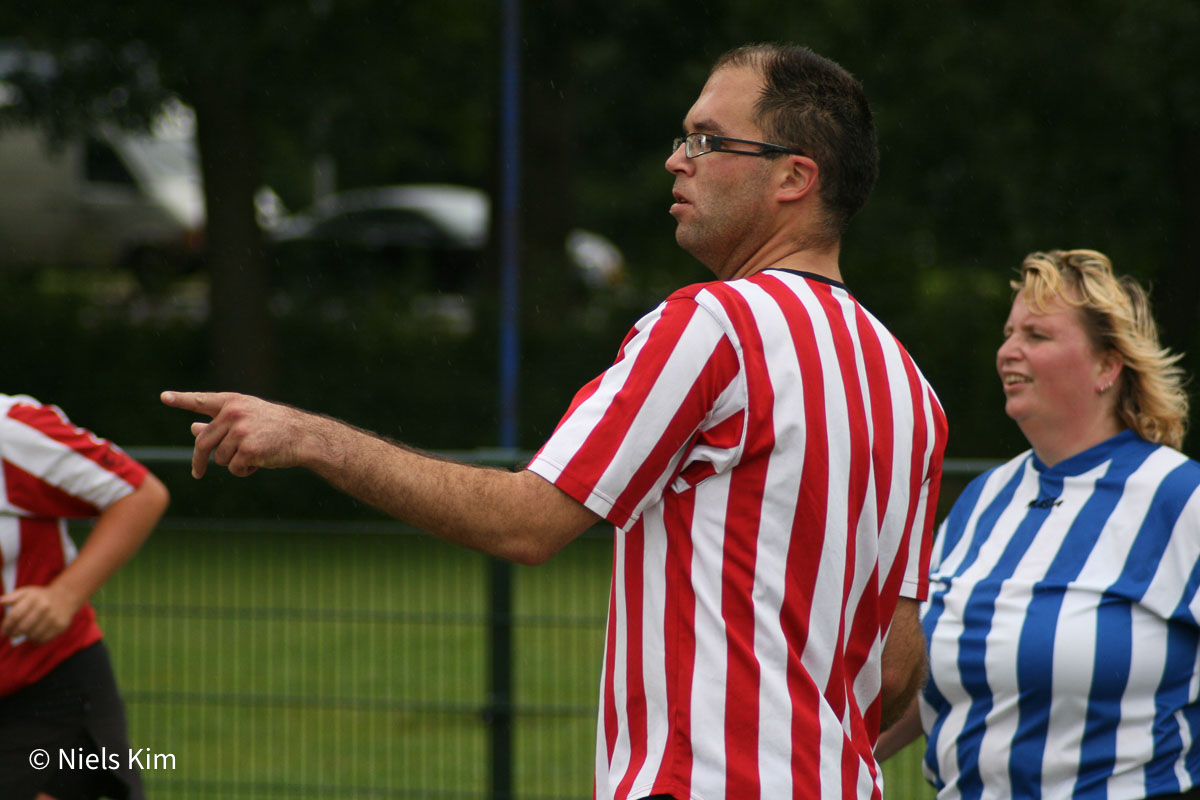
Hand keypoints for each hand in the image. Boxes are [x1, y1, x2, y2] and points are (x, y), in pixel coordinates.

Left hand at [0, 584, 81, 643]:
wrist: (66, 596)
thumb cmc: (40, 596)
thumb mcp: (26, 592)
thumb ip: (11, 597)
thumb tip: (0, 602)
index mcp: (33, 598)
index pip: (15, 615)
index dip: (6, 626)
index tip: (4, 631)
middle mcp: (44, 607)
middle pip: (23, 627)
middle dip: (14, 633)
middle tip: (11, 634)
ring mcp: (53, 617)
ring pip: (33, 635)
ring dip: (25, 636)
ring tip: (24, 633)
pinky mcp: (60, 626)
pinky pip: (43, 639)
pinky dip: (36, 639)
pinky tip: (34, 635)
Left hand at [160, 391, 310, 478]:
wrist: (303, 436)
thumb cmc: (275, 427)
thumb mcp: (246, 420)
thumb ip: (219, 424)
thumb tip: (192, 428)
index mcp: (232, 402)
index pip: (202, 401)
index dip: (182, 400)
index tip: (164, 397)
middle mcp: (234, 414)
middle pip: (203, 442)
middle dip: (199, 460)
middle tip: (197, 473)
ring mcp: (241, 431)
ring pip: (219, 458)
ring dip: (233, 463)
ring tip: (254, 455)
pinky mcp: (248, 449)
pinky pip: (233, 468)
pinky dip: (243, 471)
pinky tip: (259, 463)